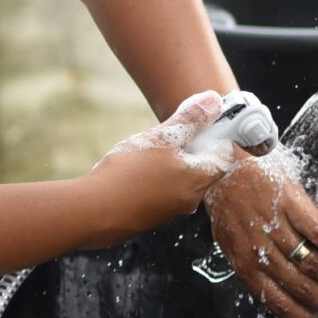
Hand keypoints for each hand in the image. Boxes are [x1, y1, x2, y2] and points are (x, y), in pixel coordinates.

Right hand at [92, 91, 239, 235]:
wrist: (93, 212)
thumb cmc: (130, 174)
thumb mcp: (162, 138)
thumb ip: (190, 120)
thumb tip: (214, 101)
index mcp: (200, 180)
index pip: (225, 155)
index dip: (214, 134)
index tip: (197, 121)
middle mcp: (190, 199)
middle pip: (203, 167)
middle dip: (189, 146)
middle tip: (167, 132)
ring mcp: (170, 210)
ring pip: (180, 179)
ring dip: (170, 161)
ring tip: (147, 150)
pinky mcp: (150, 216)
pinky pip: (161, 191)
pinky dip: (154, 177)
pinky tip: (134, 169)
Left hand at [207, 150, 317, 317]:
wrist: (222, 157)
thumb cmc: (227, 197)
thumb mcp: (230, 236)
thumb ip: (250, 262)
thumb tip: (272, 288)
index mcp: (243, 260)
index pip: (275, 299)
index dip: (301, 315)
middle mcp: (259, 248)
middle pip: (299, 285)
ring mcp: (276, 225)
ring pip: (311, 263)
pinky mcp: (290, 202)